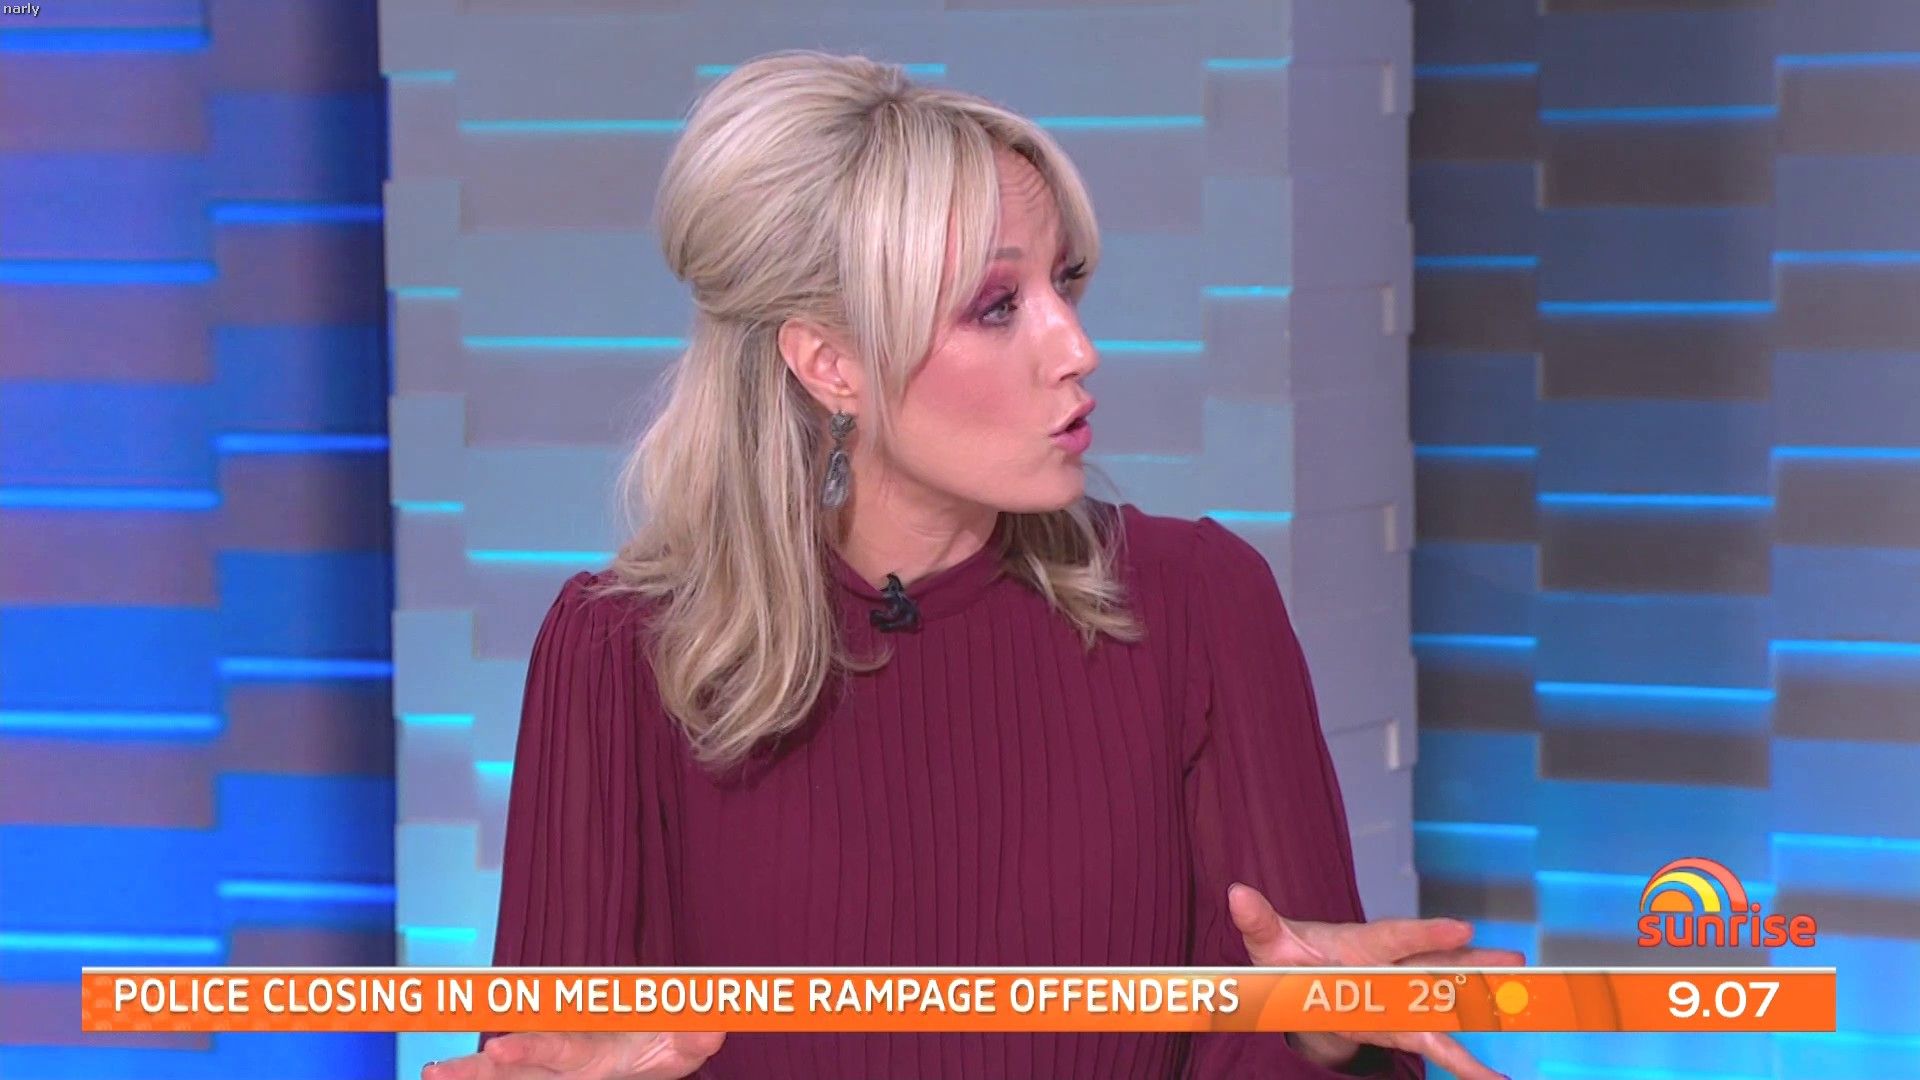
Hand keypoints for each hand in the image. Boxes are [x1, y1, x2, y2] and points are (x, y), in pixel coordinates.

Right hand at [422, 1031, 723, 1079]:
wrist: (657, 1044)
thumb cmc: (667, 1040)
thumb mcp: (689, 1041)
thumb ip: (697, 1033)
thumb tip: (711, 1027)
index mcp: (592, 1041)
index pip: (556, 1044)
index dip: (530, 1045)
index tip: (498, 1046)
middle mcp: (562, 1058)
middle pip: (513, 1065)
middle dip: (477, 1068)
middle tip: (436, 1071)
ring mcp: (550, 1075)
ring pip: (502, 1078)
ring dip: (467, 1077)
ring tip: (430, 1076)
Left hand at [1228, 883, 1521, 1079]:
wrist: (1298, 985)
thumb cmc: (1287, 959)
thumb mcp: (1269, 944)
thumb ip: (1258, 923)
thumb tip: (1236, 894)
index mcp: (1361, 944)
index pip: (1395, 937)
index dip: (1426, 933)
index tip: (1461, 926)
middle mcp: (1391, 967)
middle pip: (1437, 965)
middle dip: (1473, 963)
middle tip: (1517, 962)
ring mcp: (1403, 996)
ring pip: (1449, 1001)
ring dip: (1484, 1005)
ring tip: (1525, 1006)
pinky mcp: (1405, 1025)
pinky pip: (1441, 1045)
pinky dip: (1468, 1065)